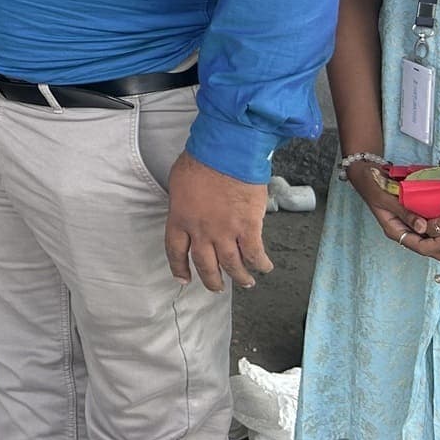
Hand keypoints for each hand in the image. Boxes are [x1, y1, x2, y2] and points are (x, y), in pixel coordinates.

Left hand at [165, 152, 274, 290]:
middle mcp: (200, 231)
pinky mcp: (248, 227)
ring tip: (245, 283)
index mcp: (180, 218)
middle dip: (211, 280)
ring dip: (239, 277)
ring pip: (231, 265)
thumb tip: (187, 209)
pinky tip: (264, 267)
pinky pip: (254, 254)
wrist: (226, 152)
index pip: (175, 251)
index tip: (183, 278)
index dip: (179, 267)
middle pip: (204, 265)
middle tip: (217, 287)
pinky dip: (260, 264)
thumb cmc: (201, 160)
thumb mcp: (179, 182)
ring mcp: (225, 232)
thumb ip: (182, 202)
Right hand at [346, 159, 439, 258]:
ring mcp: (411, 224)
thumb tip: (423, 228)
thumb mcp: (384, 198)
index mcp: (396, 231)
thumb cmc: (371, 185)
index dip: (437, 245)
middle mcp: (405, 231)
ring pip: (434, 240)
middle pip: (430, 249)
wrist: (365, 172)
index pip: (421, 248)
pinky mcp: (416, 215)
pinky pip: (433, 226)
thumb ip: (403, 212)